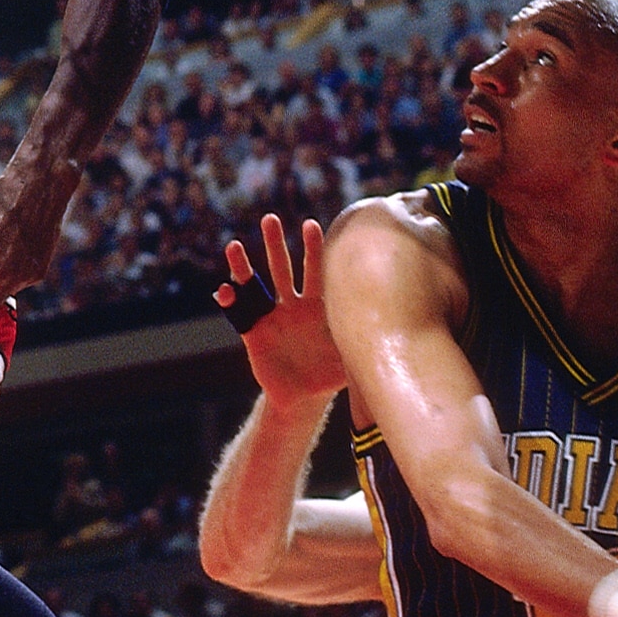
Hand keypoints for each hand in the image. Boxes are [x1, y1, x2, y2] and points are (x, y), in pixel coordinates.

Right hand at [215, 214, 343, 397]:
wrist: (302, 397)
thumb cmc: (329, 375)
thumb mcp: (350, 360)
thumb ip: (361, 344)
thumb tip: (391, 333)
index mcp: (316, 307)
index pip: (314, 272)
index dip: (312, 249)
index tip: (311, 225)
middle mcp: (292, 306)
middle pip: (282, 269)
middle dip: (275, 244)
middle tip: (270, 219)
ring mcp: (271, 318)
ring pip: (255, 285)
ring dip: (244, 266)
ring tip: (234, 247)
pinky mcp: (253, 334)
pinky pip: (240, 315)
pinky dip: (232, 302)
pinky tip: (226, 292)